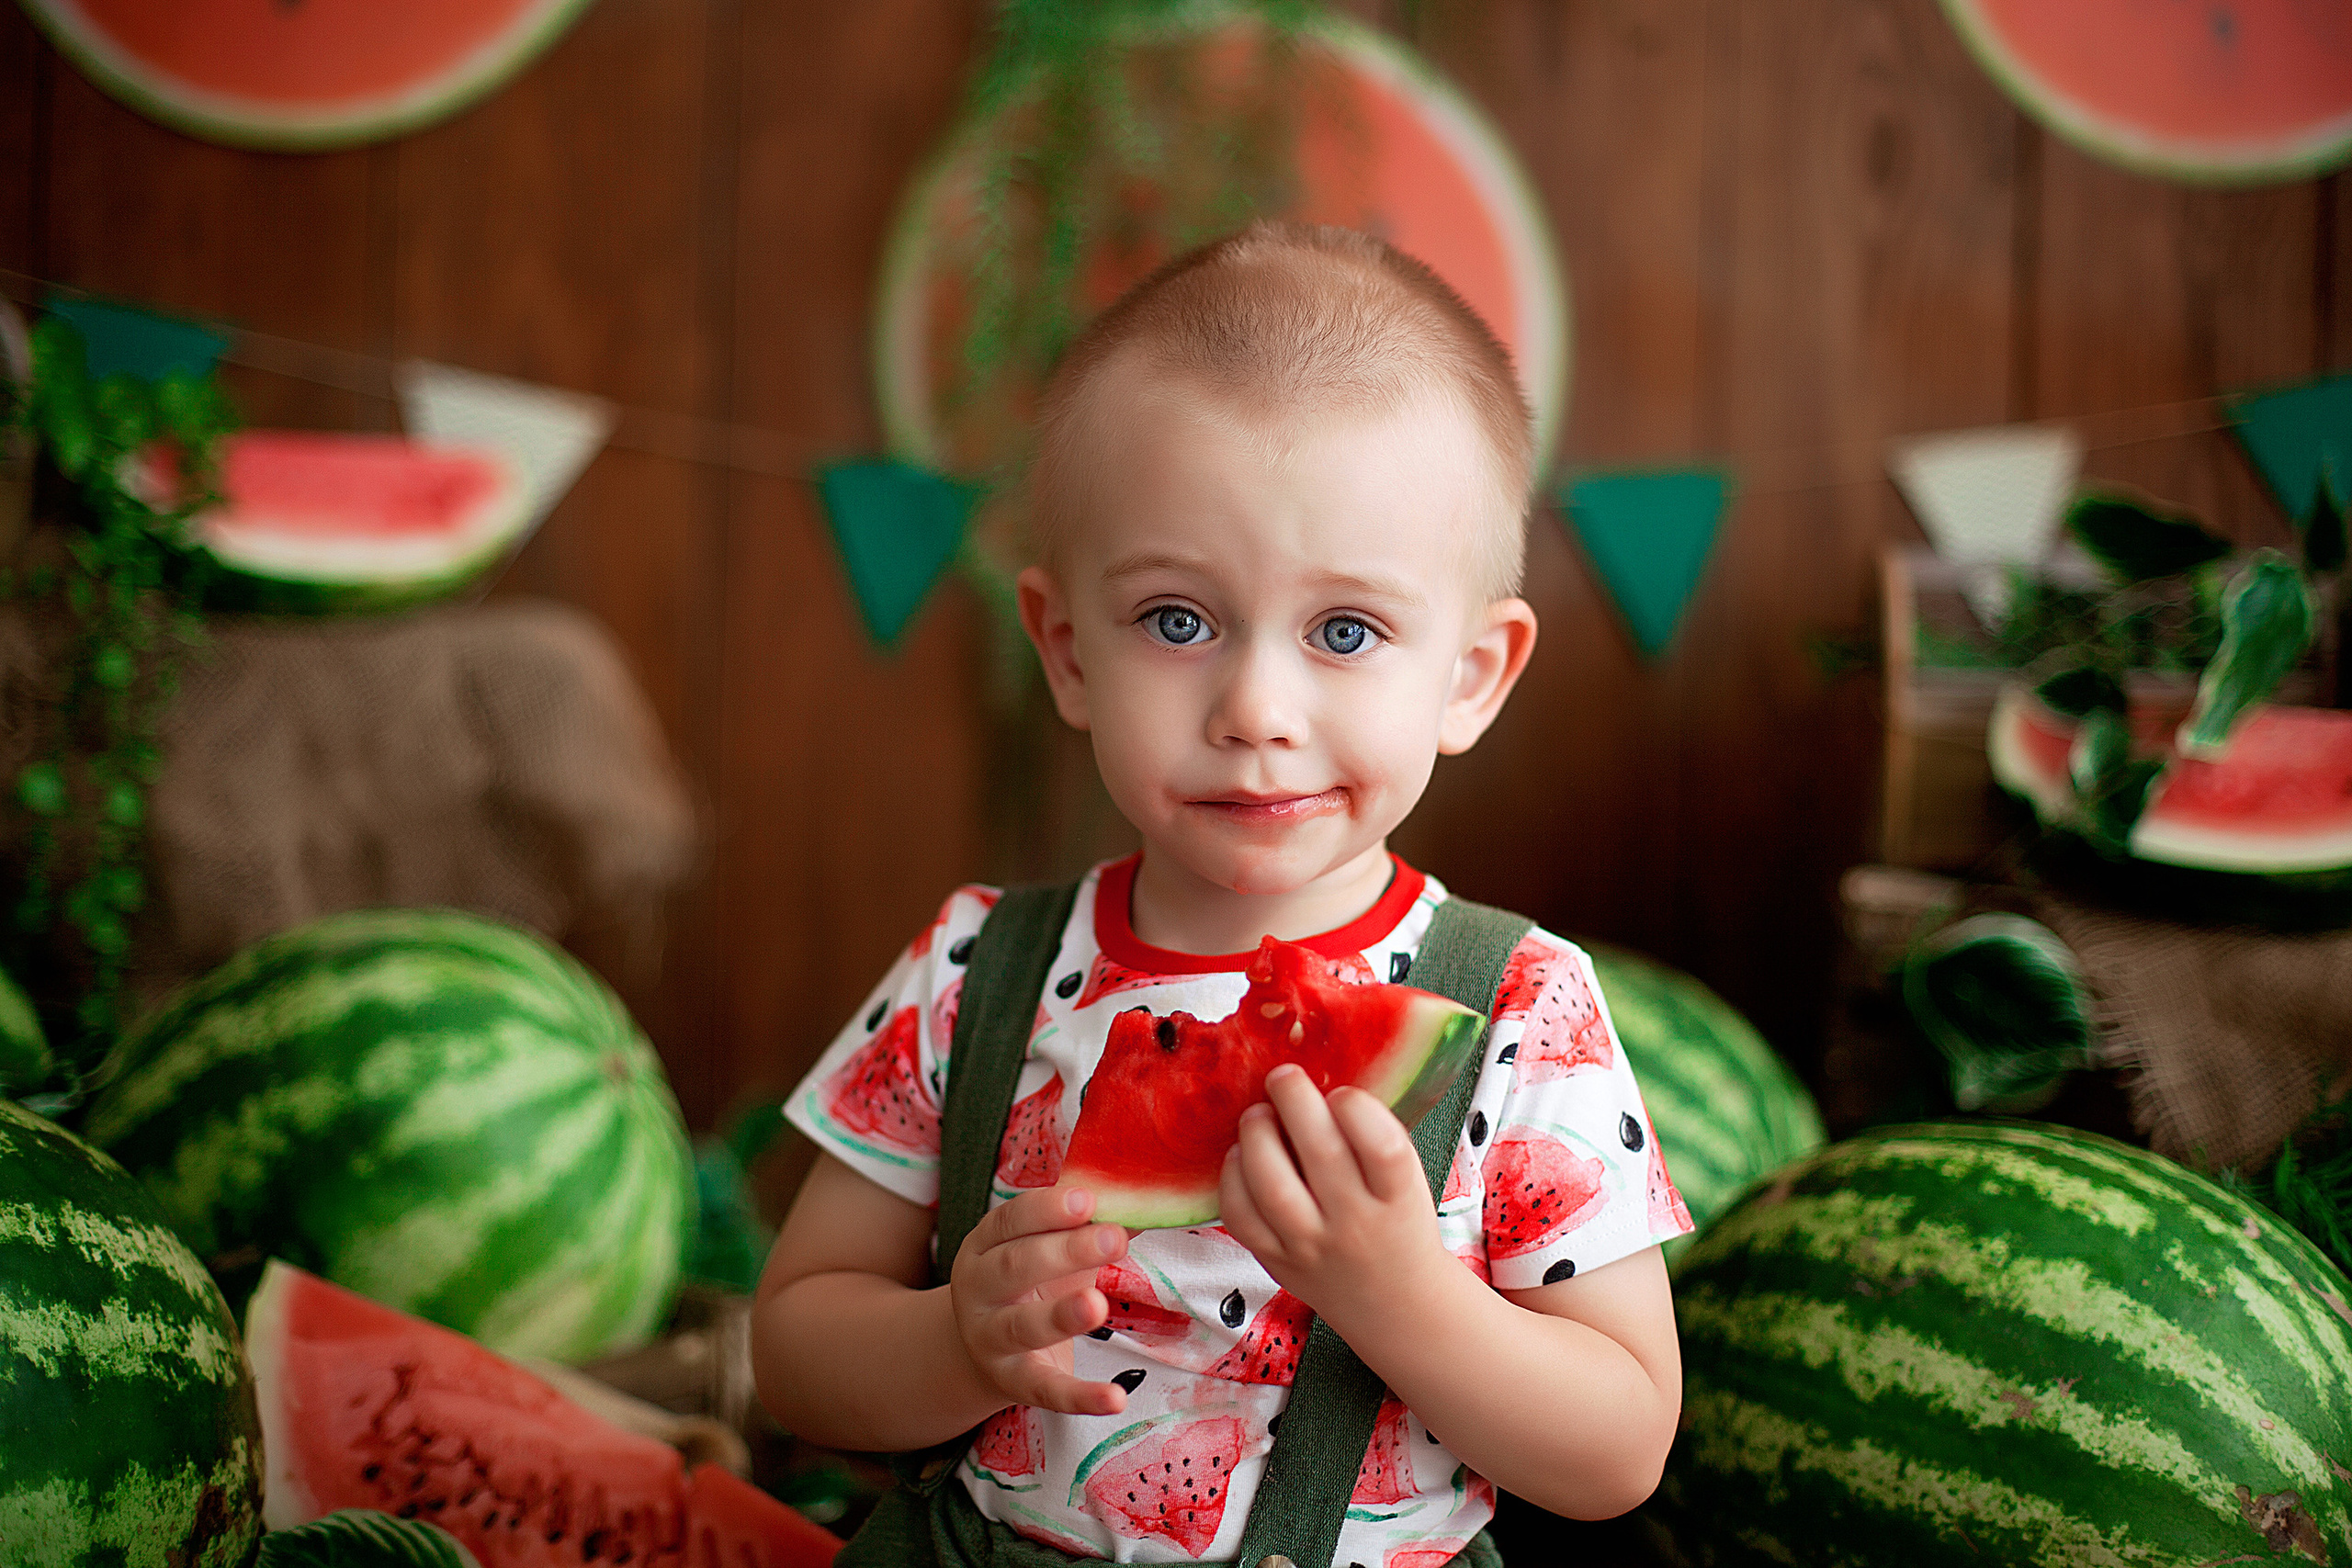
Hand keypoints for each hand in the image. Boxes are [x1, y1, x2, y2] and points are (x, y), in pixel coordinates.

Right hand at [948, 1185, 1132, 1415]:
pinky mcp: (1014, 1381)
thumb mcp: (1049, 1251)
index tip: (1087, 1199)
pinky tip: (1116, 1398)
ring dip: (1061, 1316)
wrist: (984, 1348)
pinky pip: (1047, 1390)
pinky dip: (1081, 1397)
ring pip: (1023, 1327)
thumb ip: (1088, 1229)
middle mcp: (979, 1290)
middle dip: (1065, 1252)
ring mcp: (991, 1339)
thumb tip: (1142, 1205)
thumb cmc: (1030, 1283)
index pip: (1009, 1220)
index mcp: (984, 1245)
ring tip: (1098, 1305)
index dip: (1046, 1209)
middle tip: (1113, 1239)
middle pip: (1015, 1266)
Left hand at [1218, 1065, 1448, 1325]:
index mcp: (1398, 1197)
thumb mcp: (1405, 1179)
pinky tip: (1240, 1156)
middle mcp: (1356, 1224)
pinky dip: (1232, 1178)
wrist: (1394, 1303)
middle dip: (1294, 1100)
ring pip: (1272, 1185)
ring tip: (1258, 1114)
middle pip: (1320, 1154)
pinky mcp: (1276, 1261)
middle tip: (1283, 1076)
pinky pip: (1241, 1217)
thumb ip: (1371, 1136)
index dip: (1356, 1106)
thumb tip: (1318, 1074)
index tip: (1341, 1092)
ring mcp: (1312, 1246)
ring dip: (1257, 1135)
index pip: (1382, 1146)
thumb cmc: (1397, 1220)